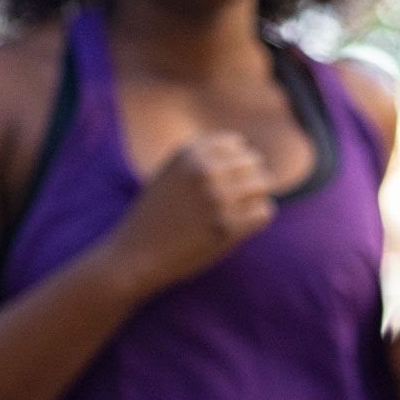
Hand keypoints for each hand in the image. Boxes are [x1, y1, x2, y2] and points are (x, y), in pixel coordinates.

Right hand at [103, 132, 273, 294]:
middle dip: (250, 178)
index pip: (236, 144)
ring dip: (256, 197)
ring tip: (241, 210)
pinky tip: (244, 225)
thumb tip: (247, 154)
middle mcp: (204, 171)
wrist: (135, 255)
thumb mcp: (171, 175)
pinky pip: (264, 211)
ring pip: (263, 185)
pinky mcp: (227, 226)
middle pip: (254, 162)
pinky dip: (258, 218)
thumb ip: (201, 160)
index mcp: (189, 154)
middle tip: (238, 198)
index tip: (230, 179)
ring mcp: (217, 198)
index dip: (237, 161)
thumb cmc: (155, 217)